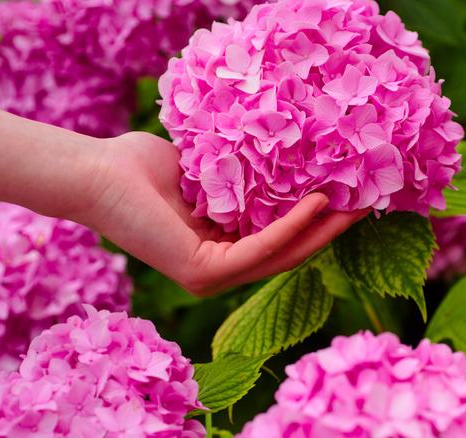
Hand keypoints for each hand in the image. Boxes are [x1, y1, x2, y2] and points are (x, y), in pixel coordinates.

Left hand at [75, 131, 368, 296]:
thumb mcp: (208, 170)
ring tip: (358, 205)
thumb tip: (283, 155)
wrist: (98, 173)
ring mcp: (212, 277)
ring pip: (281, 257)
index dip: (317, 220)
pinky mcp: (203, 273)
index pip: (279, 238)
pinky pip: (260, 250)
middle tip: (368, 204)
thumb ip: (244, 175)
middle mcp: (220, 268)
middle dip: (331, 230)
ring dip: (322, 232)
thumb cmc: (142, 167)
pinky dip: (292, 227)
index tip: (349, 192)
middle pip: (288, 252)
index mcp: (221, 245)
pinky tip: (318, 204)